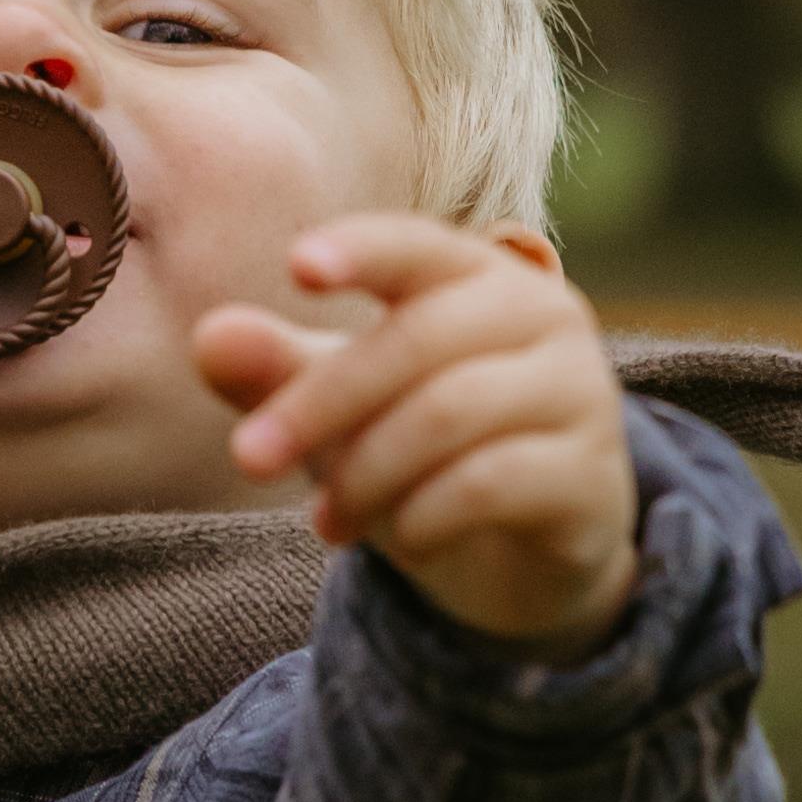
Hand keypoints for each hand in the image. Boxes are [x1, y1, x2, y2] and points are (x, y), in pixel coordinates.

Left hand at [195, 218, 639, 655]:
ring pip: (451, 411)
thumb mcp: (342, 411)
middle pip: (416, 340)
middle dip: (319, 401)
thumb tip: (209, 337)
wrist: (522, 555)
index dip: (362, 251)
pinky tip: (398, 539)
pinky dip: (424, 513)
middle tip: (247, 458)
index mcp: (479, 275)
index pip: (417, 247)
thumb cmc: (421, 452)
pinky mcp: (591, 474)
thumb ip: (279, 370)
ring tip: (325, 520)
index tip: (295, 269)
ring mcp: (579, 391)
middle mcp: (543, 315)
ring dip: (366, 471)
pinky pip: (493, 481)